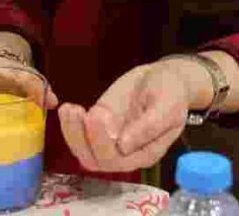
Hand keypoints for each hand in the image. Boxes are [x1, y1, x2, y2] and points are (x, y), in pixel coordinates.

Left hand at [58, 60, 190, 172]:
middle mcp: (125, 153)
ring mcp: (109, 139)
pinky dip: (69, 125)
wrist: (165, 78)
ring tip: (69, 110)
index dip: (103, 142)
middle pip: (97, 160)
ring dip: (72, 133)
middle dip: (83, 138)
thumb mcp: (168, 106)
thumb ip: (150, 126)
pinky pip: (79, 135)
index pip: (119, 160)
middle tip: (77, 111)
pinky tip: (67, 109)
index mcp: (145, 153)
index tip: (97, 115)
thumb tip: (124, 145)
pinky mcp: (98, 125)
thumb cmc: (172, 92)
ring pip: (84, 151)